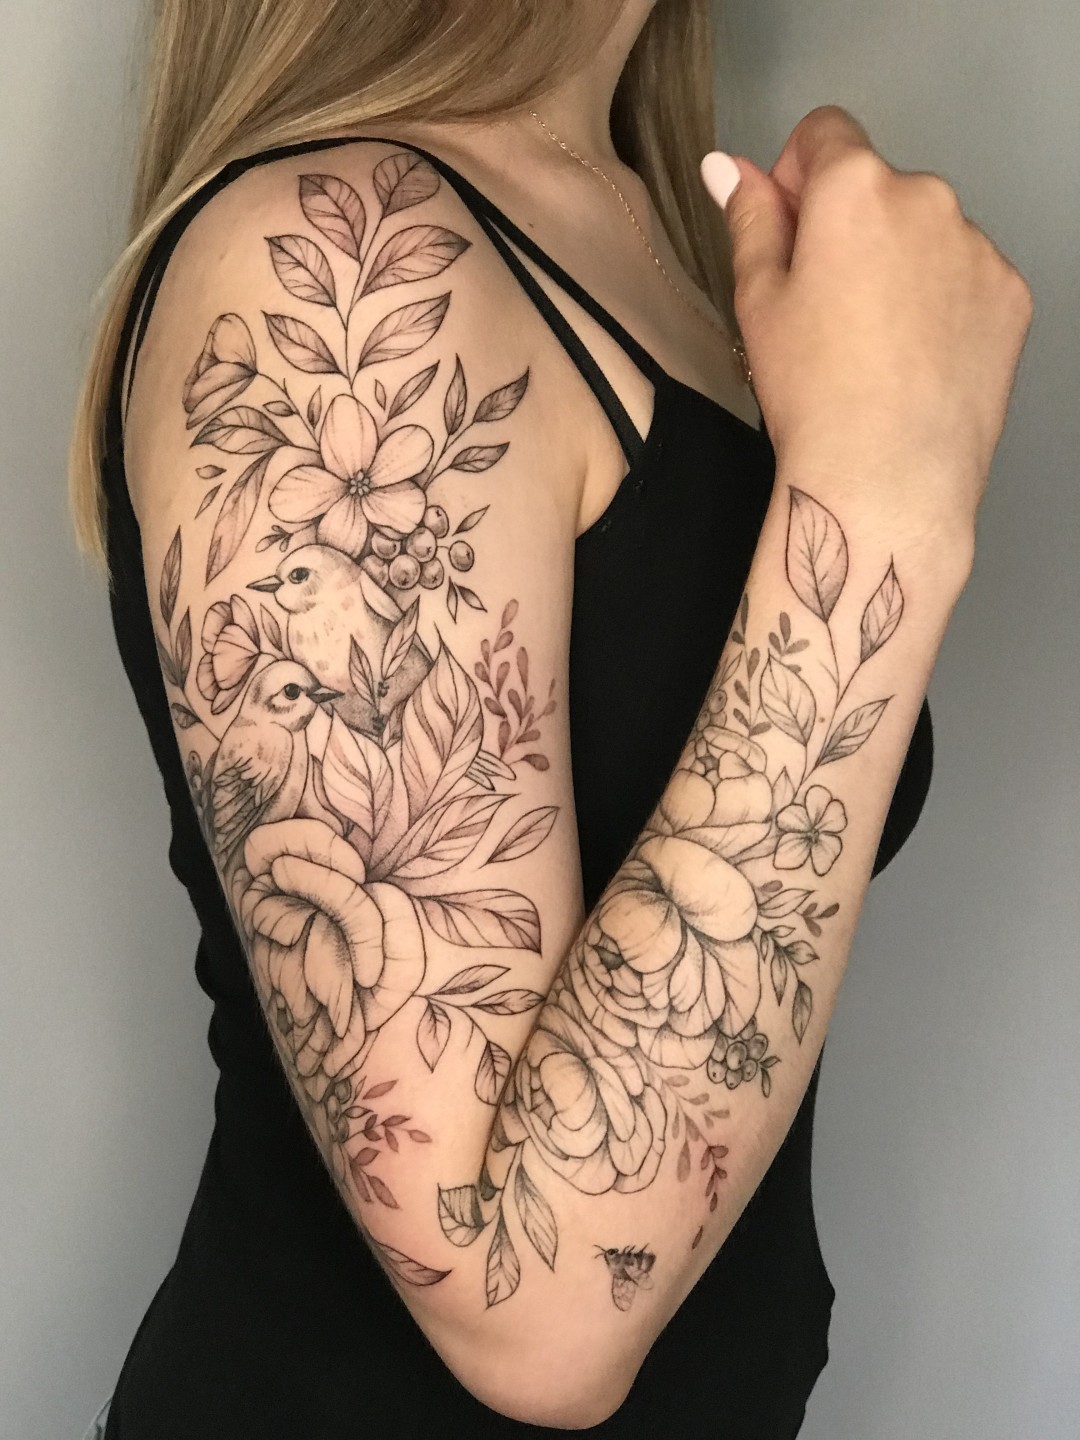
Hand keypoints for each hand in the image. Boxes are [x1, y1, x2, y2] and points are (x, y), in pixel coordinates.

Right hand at [702, 106, 1032, 536]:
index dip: (795, 178)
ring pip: (925, 233)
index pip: (823, 133)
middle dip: (850, 229)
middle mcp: (927, 197)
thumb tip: (730, 168)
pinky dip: (941, 302)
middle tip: (824, 312)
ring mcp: (976, 246)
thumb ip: (749, 220)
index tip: (789, 236)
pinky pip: (966, 276)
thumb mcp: (758, 302)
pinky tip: (913, 360)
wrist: (888, 474)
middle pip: (878, 187)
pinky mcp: (1009, 293)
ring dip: (898, 264)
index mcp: (853, 188)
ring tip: (873, 346)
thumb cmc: (813, 393)